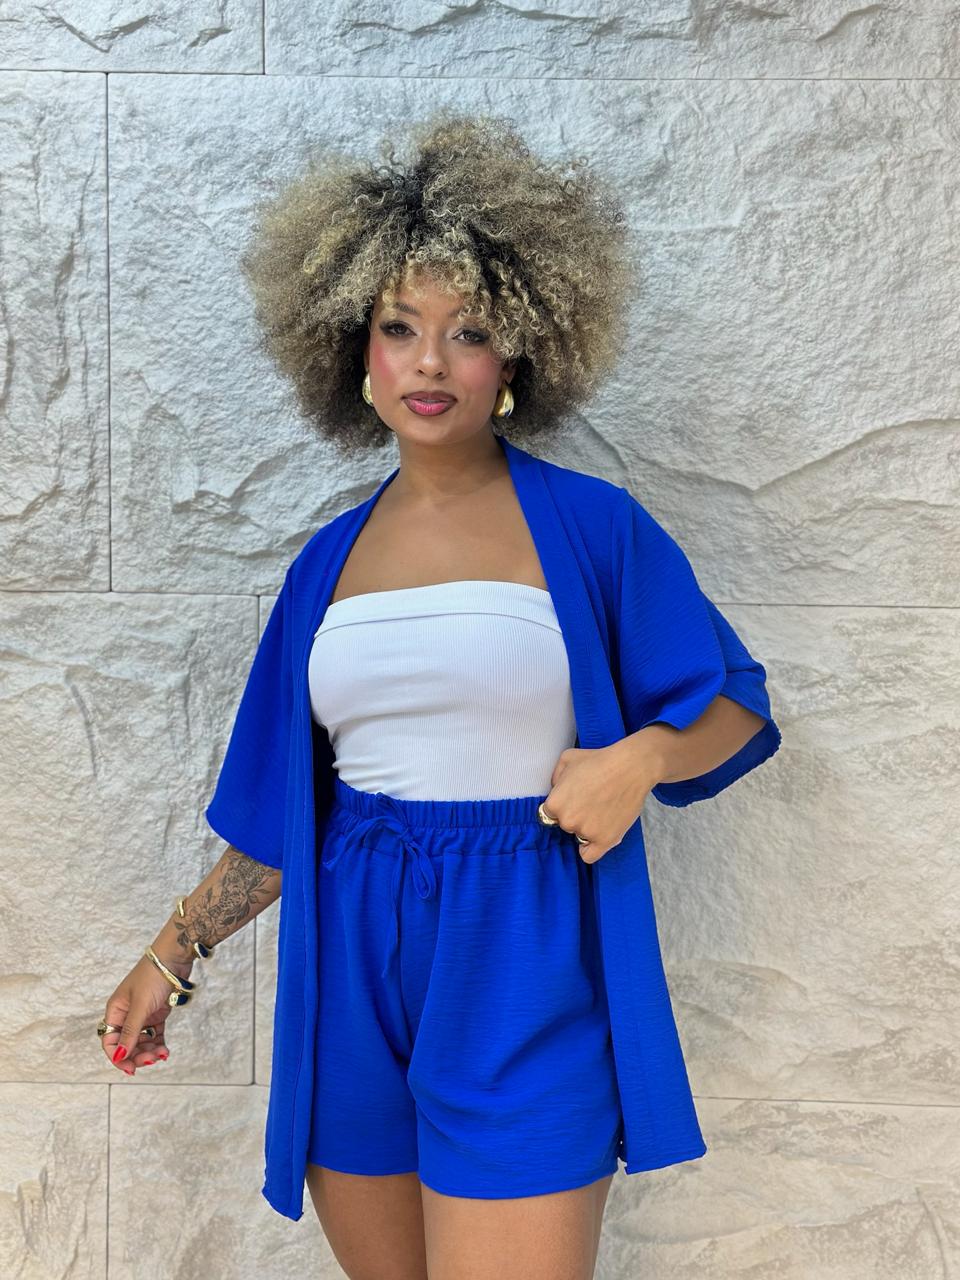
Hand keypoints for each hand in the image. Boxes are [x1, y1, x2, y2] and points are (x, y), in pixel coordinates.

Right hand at [100, 946, 193, 1074]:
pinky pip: (155, 1036)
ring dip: (150, 1052)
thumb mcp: (140, 1006)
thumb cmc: (153, 977)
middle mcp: (126, 1015)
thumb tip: (119, 1057)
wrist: (175, 958)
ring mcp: (142, 1015)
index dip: (118, 1057)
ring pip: (142, 1042)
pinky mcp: (157, 1015)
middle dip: (137, 1056)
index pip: (110, 1042)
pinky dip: (159, 1045)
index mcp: (115, 1011)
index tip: (131, 1068)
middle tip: (152, 1060)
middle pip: (127, 1044)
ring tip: (162, 1054)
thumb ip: (130, 1032)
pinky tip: (165, 1051)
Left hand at [541, 739, 659, 863]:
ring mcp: (586, 832)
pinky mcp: (605, 840)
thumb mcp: (567, 758)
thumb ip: (555, 778)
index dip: (561, 805)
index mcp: (555, 803)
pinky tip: (596, 837)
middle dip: (574, 815)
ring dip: (586, 828)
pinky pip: (589, 855)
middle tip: (590, 801)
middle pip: (564, 825)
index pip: (548, 813)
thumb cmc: (600, 760)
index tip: (573, 800)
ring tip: (601, 810)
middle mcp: (567, 820)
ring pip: (578, 837)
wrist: (631, 768)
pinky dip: (590, 849)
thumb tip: (555, 790)